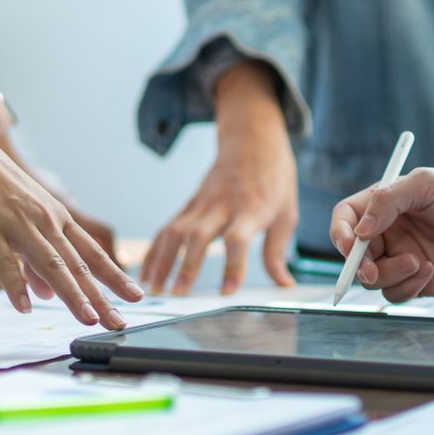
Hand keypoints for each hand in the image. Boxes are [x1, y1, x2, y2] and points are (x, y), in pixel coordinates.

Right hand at [0, 139, 141, 328]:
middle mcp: (44, 220)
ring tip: (88, 318)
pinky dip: (16, 285)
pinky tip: (25, 307)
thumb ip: (35, 258)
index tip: (137, 297)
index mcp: (56, 217)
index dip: (115, 277)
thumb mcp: (23, 216)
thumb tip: (47, 294)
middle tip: (119, 322)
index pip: (93, 254)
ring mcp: (17, 224)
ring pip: (50, 264)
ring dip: (71, 294)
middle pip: (78, 265)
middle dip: (100, 297)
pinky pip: (4, 261)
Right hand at [142, 63, 297, 295]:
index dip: (232, 266)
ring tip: (154, 289)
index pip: (238, 239)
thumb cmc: (274, 180)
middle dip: (187, 265)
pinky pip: (167, 228)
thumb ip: (278, 252)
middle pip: (198, 235)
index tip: (227, 292)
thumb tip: (284, 285)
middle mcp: (222, 205)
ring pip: (176, 231)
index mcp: (251, 209)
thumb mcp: (287, 214)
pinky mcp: (189, 204)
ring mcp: (201, 203)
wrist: (252, 140)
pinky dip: (155, 250)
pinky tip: (147, 272)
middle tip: (179, 294)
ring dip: (163, 261)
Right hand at [329, 168, 433, 302]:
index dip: (339, 233)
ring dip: (389, 275)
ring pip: (373, 280)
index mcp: (384, 206)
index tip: (347, 245)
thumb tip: (359, 231)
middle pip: (354, 256)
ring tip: (418, 262)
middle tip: (371, 270)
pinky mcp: (420, 281)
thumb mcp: (426, 184)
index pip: (346, 219)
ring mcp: (402, 258)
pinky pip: (397, 294)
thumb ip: (389, 200)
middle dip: (359, 266)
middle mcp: (389, 233)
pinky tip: (431, 270)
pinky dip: (408, 286)